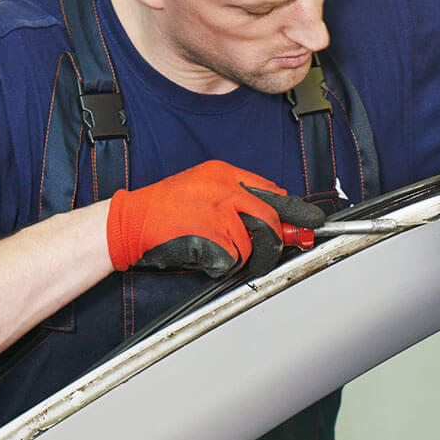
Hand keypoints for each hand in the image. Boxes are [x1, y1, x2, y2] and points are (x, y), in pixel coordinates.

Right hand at [105, 160, 326, 277]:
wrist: (128, 222)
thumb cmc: (163, 210)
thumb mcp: (203, 190)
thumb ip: (237, 199)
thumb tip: (275, 218)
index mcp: (224, 173)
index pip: (272, 191)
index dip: (293, 210)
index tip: (311, 222)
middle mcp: (224, 190)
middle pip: (270, 217)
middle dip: (278, 239)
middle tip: (281, 249)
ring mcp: (218, 213)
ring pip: (252, 243)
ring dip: (243, 257)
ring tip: (218, 251)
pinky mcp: (210, 237)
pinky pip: (232, 259)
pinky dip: (222, 266)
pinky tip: (203, 257)